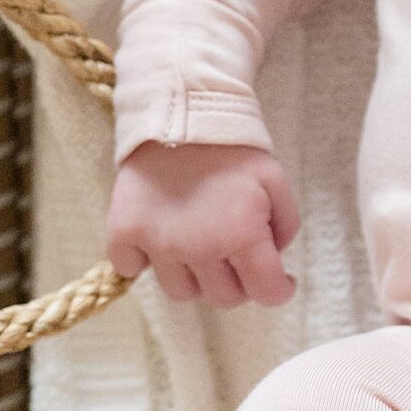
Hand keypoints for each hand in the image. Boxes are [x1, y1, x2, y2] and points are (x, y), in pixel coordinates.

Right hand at [108, 140, 300, 306]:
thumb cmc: (232, 148)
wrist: (179, 112)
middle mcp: (199, 248)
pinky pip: (131, 269)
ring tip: (198, 245)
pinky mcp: (124, 233)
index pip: (267, 293)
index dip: (279, 290)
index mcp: (241, 235)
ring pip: (181, 292)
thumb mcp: (275, 180)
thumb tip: (275, 258)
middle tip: (236, 254)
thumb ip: (285, 226)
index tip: (279, 281)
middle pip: (224, 298)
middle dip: (238, 281)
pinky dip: (142, 261)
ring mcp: (158, 244)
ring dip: (194, 276)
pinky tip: (158, 240)